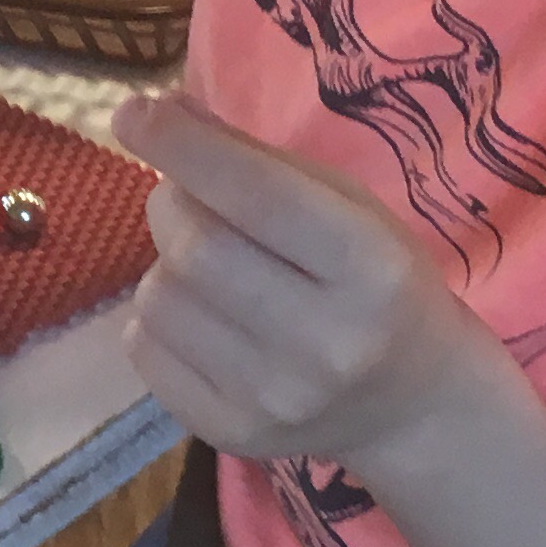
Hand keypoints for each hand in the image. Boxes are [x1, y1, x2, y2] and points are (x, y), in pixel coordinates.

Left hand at [109, 91, 505, 470]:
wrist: (412, 406)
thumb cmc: (378, 284)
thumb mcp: (349, 209)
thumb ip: (260, 162)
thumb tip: (163, 112)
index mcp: (368, 267)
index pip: (258, 196)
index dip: (186, 148)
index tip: (133, 112)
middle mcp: (326, 341)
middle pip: (197, 249)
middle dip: (172, 204)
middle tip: (186, 197)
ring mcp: (275, 398)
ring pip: (160, 299)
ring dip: (164, 263)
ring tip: (207, 266)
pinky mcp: (232, 434)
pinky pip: (146, 351)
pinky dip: (156, 318)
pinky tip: (202, 318)